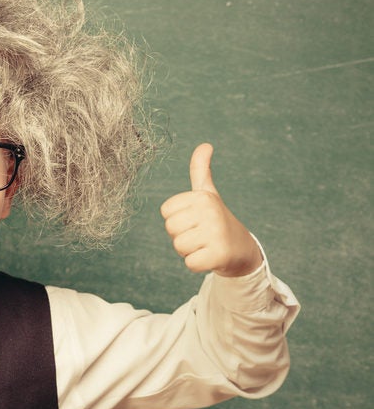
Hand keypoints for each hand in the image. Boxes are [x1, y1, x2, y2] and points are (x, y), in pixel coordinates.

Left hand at [160, 143, 262, 276]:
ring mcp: (216, 233)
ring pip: (179, 246)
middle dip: (181, 236)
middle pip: (171, 229)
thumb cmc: (217, 220)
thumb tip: (205, 145)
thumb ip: (200, 171)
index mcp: (202, 197)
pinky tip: (211, 256)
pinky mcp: (219, 255)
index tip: (195, 219)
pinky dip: (198, 264)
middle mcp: (210, 211)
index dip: (177, 219)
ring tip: (206, 245)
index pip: (166, 212)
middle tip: (200, 234)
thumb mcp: (208, 194)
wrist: (242, 249)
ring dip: (189, 250)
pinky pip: (190, 263)